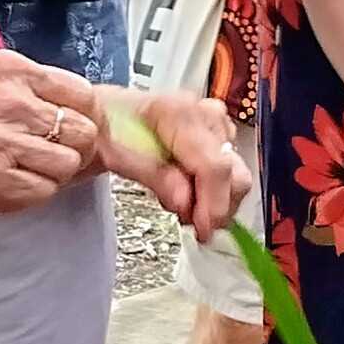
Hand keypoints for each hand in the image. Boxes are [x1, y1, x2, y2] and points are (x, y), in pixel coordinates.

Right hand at [0, 49, 98, 220]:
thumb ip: (16, 82)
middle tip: (56, 151)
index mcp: (10, 72)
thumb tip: (55, 96)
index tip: (74, 123)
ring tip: (32, 169)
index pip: (80, 92)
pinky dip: (36, 191)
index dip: (83, 113)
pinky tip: (14, 184)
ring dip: (56, 171)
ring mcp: (7, 144)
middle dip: (75, 144)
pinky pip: (44, 190)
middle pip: (82, 130)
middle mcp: (14, 103)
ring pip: (69, 163)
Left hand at [89, 87, 247, 239]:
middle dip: (216, 207)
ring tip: (182, 206)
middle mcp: (205, 115)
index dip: (214, 204)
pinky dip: (211, 192)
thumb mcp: (120, 157)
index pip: (215, 165)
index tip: (203, 230)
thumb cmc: (109, 131)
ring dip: (213, 201)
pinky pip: (229, 173)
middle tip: (190, 223)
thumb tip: (185, 203)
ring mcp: (215, 125)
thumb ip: (156, 179)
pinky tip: (187, 193)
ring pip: (235, 175)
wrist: (107, 118)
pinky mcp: (218, 138)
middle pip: (233, 172)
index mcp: (179, 113)